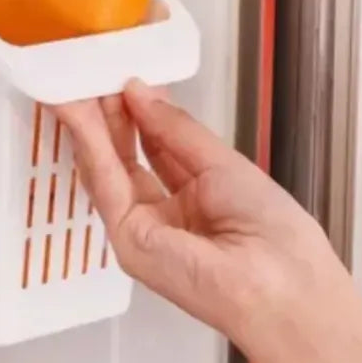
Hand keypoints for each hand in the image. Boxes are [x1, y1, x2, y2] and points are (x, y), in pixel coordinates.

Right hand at [57, 80, 347, 357]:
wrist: (286, 290)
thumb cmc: (276, 238)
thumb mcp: (223, 164)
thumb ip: (175, 129)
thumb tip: (137, 92)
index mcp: (193, 200)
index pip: (153, 148)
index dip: (136, 111)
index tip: (120, 77)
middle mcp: (162, 216)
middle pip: (124, 157)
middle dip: (106, 113)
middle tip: (90, 72)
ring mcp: (140, 231)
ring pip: (105, 167)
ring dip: (88, 123)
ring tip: (74, 81)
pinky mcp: (126, 240)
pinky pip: (104, 182)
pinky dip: (90, 143)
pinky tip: (80, 113)